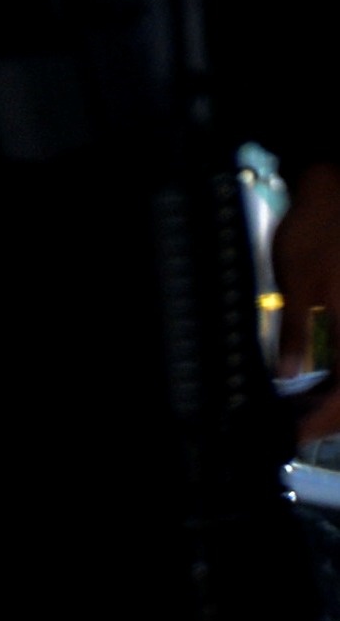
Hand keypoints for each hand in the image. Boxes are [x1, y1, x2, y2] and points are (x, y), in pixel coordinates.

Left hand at [274, 163, 339, 443]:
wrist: (337, 189)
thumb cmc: (318, 230)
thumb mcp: (294, 282)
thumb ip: (292, 331)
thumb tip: (286, 374)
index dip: (321, 419)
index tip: (294, 431)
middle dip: (330, 413)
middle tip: (296, 424)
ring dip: (337, 395)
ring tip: (305, 404)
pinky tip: (320, 374)